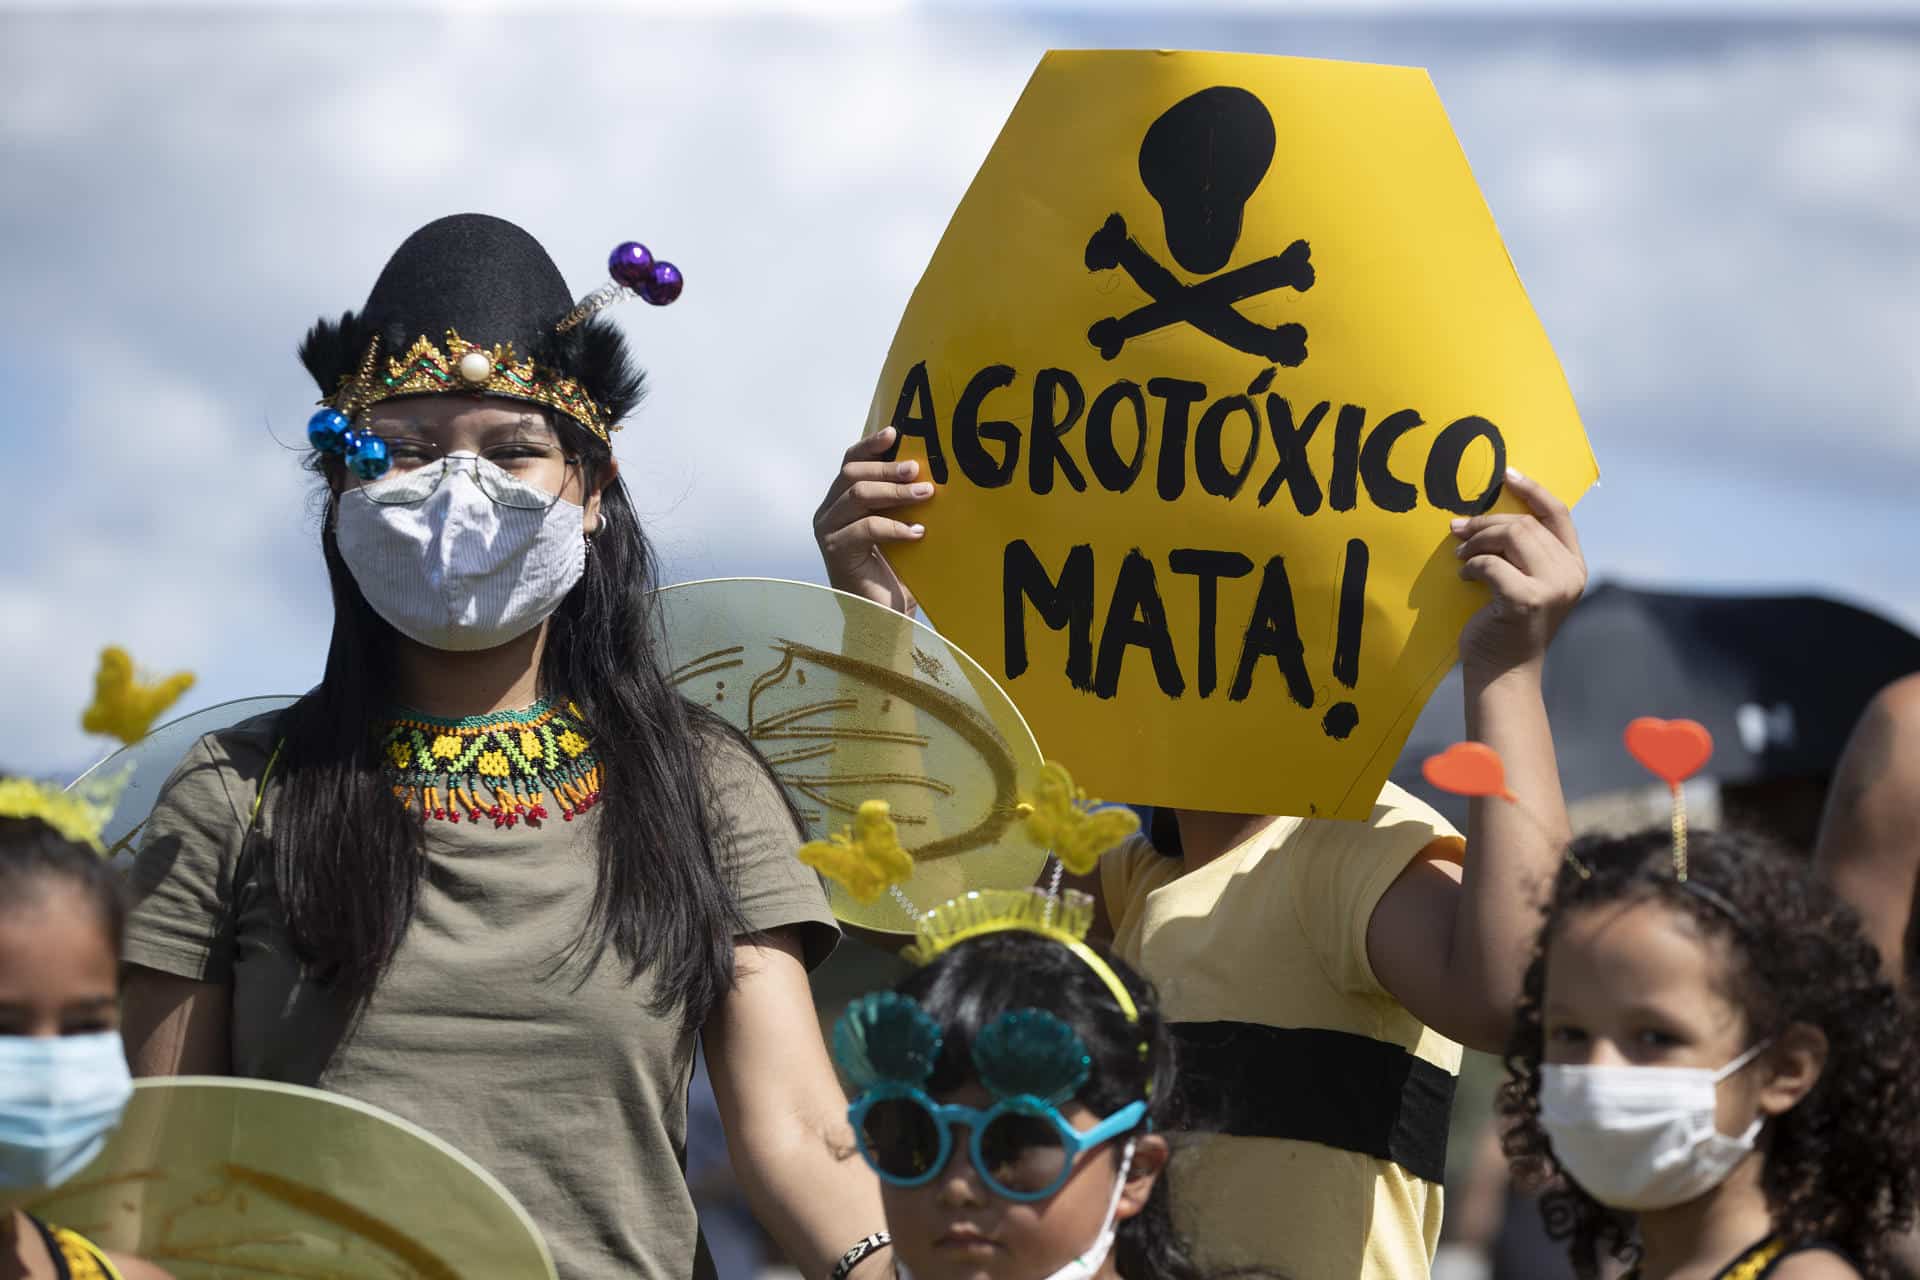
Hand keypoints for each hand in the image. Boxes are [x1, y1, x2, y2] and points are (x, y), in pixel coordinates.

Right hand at [813, 427, 931, 615]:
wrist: (885, 620)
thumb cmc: (897, 574)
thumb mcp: (902, 528)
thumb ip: (904, 502)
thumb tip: (931, 472)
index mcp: (841, 502)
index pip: (850, 462)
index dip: (870, 445)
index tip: (894, 432)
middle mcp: (828, 513)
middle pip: (852, 474)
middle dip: (887, 468)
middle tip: (918, 471)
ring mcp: (828, 532)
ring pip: (857, 496)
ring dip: (895, 492)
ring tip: (925, 495)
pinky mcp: (835, 553)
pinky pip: (865, 528)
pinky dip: (894, 527)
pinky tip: (917, 533)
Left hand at [1452, 468, 1586, 682]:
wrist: (1503, 673)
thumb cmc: (1507, 626)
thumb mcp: (1523, 581)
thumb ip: (1522, 552)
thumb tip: (1486, 514)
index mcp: (1574, 566)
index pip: (1558, 513)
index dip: (1532, 490)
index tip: (1506, 474)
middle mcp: (1570, 574)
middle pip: (1525, 524)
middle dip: (1486, 523)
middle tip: (1457, 529)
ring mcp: (1552, 587)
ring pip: (1510, 537)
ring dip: (1476, 542)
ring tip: (1460, 554)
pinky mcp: (1527, 599)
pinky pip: (1491, 564)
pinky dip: (1471, 566)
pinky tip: (1464, 576)